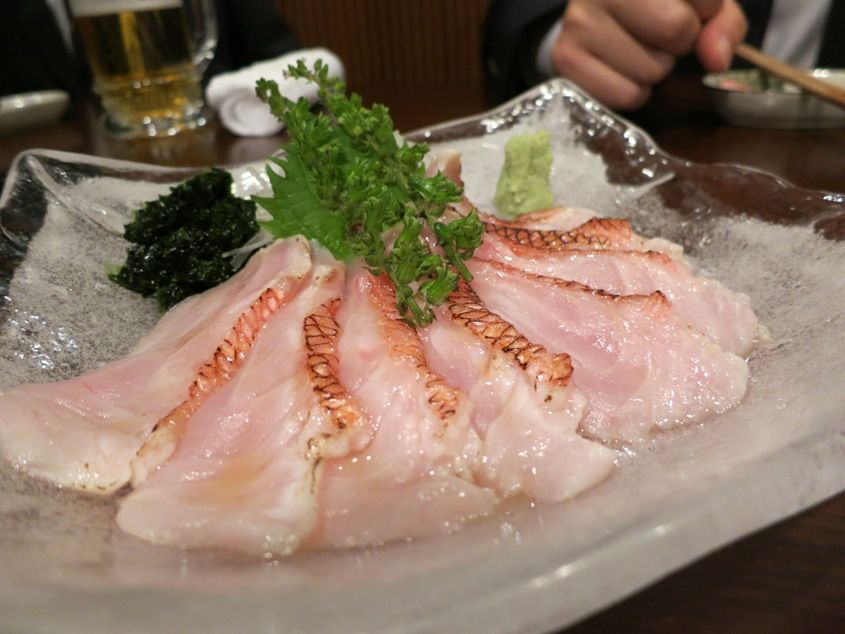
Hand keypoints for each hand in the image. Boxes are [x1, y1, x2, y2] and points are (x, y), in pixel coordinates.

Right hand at [549, 0, 747, 109]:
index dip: (706, 11)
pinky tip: (621, 71)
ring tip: (636, 51)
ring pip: (651, 69)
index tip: (685, 6)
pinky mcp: (565, 59)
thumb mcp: (697, 2)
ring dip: (654, 69)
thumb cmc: (652, 6)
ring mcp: (578, 20)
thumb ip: (721, 23)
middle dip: (678, 42)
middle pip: (675, 28)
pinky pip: (626, 95)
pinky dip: (633, 92)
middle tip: (658, 35)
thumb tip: (715, 60)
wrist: (591, 18)